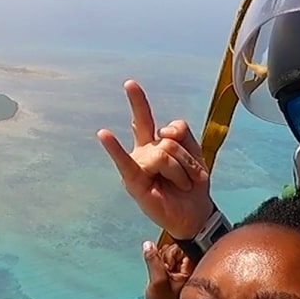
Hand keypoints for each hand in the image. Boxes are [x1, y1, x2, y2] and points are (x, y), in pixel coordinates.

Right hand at [99, 80, 215, 239]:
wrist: (194, 214)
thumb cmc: (192, 187)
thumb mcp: (195, 156)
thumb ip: (183, 137)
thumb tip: (162, 131)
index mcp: (156, 145)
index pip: (148, 120)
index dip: (140, 103)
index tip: (130, 84)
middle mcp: (143, 152)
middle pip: (154, 129)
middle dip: (143, 109)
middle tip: (135, 93)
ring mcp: (137, 165)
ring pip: (165, 150)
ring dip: (183, 169)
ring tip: (184, 184)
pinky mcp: (134, 181)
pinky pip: (126, 161)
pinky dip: (114, 148)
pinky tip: (103, 134)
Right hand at [143, 241, 192, 298]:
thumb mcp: (157, 281)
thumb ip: (153, 261)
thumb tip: (148, 244)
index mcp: (192, 268)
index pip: (180, 246)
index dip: (167, 254)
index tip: (165, 267)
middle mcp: (194, 270)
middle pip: (176, 251)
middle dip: (165, 260)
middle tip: (163, 276)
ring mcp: (188, 274)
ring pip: (172, 259)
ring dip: (163, 266)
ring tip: (164, 281)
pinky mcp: (183, 279)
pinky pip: (172, 267)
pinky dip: (165, 272)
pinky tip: (164, 283)